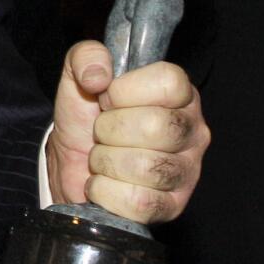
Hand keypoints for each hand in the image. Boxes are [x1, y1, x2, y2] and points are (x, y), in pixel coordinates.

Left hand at [46, 40, 208, 222]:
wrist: (70, 164)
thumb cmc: (85, 119)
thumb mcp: (79, 77)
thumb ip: (86, 56)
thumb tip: (98, 75)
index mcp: (180, 94)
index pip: (169, 82)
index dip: (125, 91)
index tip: (107, 98)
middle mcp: (192, 131)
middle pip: (156, 126)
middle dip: (110, 130)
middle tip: (102, 132)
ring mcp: (186, 172)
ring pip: (145, 167)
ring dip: (106, 162)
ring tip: (104, 158)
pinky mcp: (172, 207)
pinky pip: (138, 202)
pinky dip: (106, 192)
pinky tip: (105, 184)